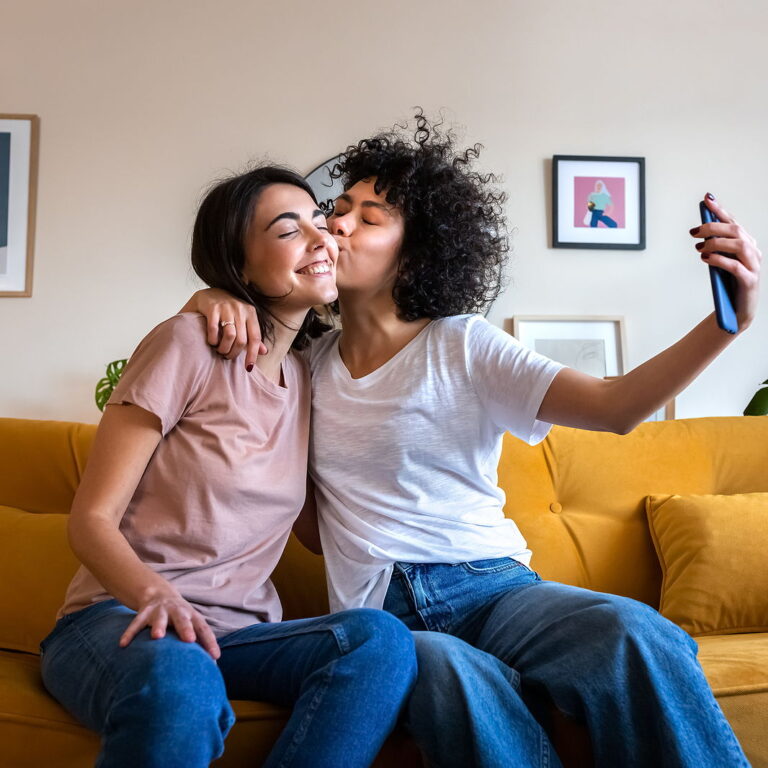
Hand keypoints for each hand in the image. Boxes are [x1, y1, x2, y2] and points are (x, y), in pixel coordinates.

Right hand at [119, 592, 220, 659]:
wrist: (160, 594)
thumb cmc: (180, 618)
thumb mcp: (191, 625)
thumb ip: (200, 642)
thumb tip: (213, 665)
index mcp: (192, 615)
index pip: (203, 628)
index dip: (209, 641)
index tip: (215, 656)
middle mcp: (177, 611)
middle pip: (183, 619)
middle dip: (186, 628)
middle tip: (190, 639)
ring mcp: (160, 610)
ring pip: (159, 618)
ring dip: (159, 626)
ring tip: (157, 637)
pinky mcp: (144, 612)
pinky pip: (136, 622)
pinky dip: (130, 633)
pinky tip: (123, 644)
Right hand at [184, 288, 266, 368]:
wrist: (208, 295)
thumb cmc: (228, 312)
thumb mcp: (243, 321)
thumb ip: (252, 336)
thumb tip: (264, 352)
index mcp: (251, 312)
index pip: (255, 338)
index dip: (252, 354)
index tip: (248, 368)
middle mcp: (240, 309)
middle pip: (241, 340)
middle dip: (234, 353)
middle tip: (227, 356)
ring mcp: (226, 307)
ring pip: (230, 336)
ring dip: (223, 348)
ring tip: (220, 350)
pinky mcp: (212, 307)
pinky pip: (214, 329)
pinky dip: (213, 340)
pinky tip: (211, 342)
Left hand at [692, 195, 761, 330]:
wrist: (735, 310)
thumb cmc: (727, 283)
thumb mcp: (719, 262)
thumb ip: (714, 247)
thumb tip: (700, 232)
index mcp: (746, 244)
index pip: (733, 222)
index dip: (720, 210)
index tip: (706, 199)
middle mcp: (753, 252)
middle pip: (736, 231)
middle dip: (714, 227)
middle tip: (694, 232)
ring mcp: (754, 266)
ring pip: (739, 246)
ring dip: (717, 243)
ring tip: (700, 248)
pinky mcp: (749, 281)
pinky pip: (736, 267)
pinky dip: (720, 261)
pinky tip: (706, 259)